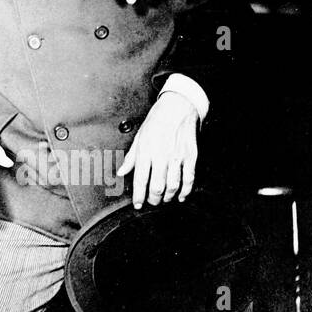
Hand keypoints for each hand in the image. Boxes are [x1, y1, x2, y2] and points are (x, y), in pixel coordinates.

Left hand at [118, 90, 198, 208]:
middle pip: (157, 187)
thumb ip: (131, 157)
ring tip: (164, 199)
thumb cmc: (157, 121)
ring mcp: (177, 157)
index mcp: (146, 150)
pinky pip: (189, 179)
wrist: (178, 107)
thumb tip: (121, 172)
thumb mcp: (139, 136)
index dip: (138, 195)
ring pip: (173, 186)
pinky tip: (180, 196)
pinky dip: (185, 191)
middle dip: (153, 199)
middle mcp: (161, 155)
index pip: (140, 179)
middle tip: (151, 202)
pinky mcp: (190, 156)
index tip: (137, 204)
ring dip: (168, 197)